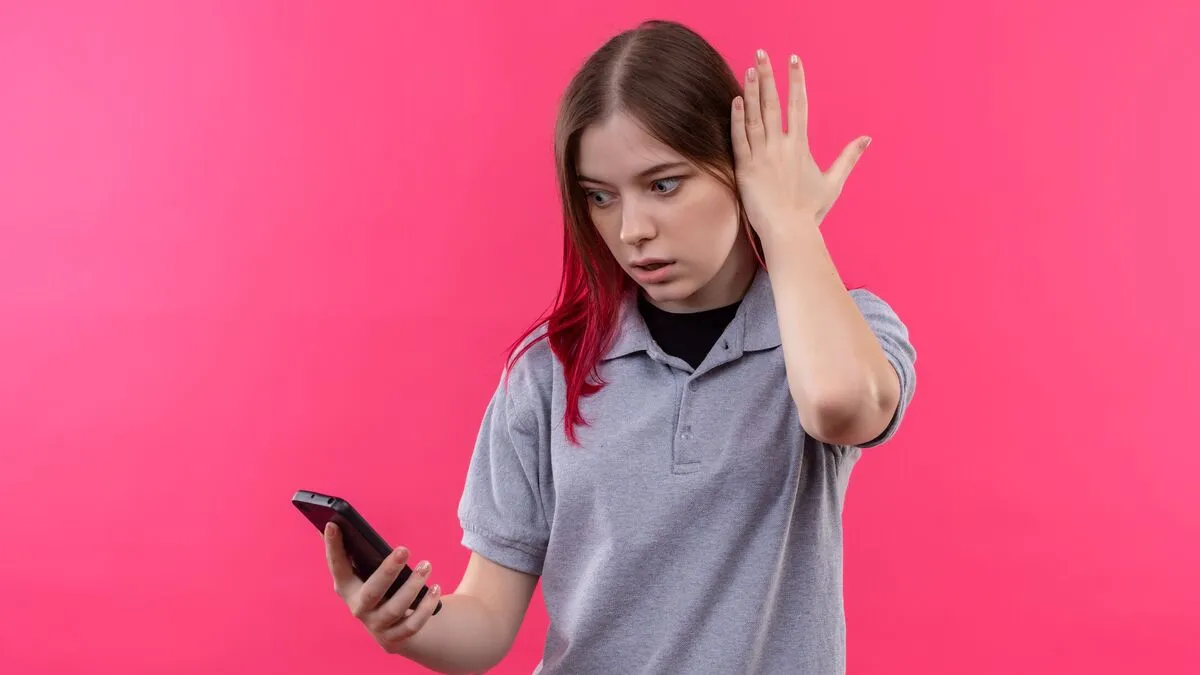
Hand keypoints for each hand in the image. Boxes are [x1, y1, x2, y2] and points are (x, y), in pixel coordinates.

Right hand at [325, 522, 441, 653]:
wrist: (390, 628)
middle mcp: (358, 608)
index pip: (336, 566)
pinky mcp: (395, 638)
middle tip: (405, 549)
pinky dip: (426, 608)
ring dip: (412, 587)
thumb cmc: (378, 587)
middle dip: (388, 571)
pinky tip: (435, 588)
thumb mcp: (365, 571)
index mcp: (346, 587)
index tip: (333, 524)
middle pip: (371, 592)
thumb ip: (353, 550)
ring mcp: (376, 625)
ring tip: (427, 565)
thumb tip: (336, 518)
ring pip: (395, 609)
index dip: (332, 547)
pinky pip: (412, 625)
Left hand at [731, 49, 870, 234]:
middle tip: (762, 54)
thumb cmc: (810, 210)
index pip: (799, 105)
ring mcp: (762, 156)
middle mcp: (782, 146)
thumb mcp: (834, 182)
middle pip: (775, 104)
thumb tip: (867, 139)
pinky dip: (737, 119)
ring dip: (752, 91)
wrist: (790, 231)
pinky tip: (735, 100)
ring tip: (749, 69)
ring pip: (755, 117)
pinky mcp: (746, 169)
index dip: (797, 81)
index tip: (794, 61)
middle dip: (770, 76)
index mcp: (800, 147)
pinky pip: (740, 139)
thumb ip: (849, 157)